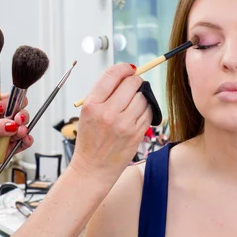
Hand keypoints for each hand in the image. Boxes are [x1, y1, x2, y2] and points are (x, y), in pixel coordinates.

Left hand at [0, 94, 32, 177]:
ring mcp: (4, 134)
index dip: (14, 101)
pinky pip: (21, 144)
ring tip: (18, 132)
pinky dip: (26, 141)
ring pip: (22, 128)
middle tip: (17, 120)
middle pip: (19, 113)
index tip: (13, 107)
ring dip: (23, 129)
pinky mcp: (7, 148)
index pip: (9, 100)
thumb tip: (11, 125)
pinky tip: (25, 139)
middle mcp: (0, 120)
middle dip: (21, 115)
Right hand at [71, 63, 151, 185]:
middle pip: (132, 83)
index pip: (112, 75)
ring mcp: (124, 124)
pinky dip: (146, 110)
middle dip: (135, 81)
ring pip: (143, 97)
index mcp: (92, 105)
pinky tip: (136, 115)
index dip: (124, 68)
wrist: (93, 168)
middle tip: (133, 85)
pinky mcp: (136, 134)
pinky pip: (149, 112)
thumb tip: (125, 73)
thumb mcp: (87, 112)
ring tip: (132, 104)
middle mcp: (108, 113)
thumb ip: (103, 93)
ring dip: (141, 96)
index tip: (129, 69)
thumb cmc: (90, 139)